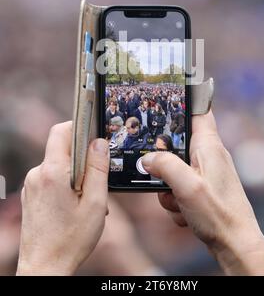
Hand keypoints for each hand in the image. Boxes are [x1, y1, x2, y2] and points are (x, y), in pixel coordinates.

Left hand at [17, 122, 108, 275]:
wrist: (44, 268)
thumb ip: (98, 169)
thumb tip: (99, 143)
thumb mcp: (95, 203)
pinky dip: (65, 184)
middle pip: (61, 148)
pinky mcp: (30, 195)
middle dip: (82, 157)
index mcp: (53, 172)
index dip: (79, 127)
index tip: (94, 136)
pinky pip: (51, 178)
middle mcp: (37, 174)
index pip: (62, 131)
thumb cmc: (70, 239)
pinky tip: (74, 205)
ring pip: (58, 165)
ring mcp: (31, 185)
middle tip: (96, 178)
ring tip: (86, 199)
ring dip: (75, 174)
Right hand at [142, 111, 263, 275]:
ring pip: (174, 169)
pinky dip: (176, 200)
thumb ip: (164, 166)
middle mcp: (209, 155)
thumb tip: (146, 158)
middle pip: (177, 144)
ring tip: (178, 202)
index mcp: (209, 145)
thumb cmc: (218, 214)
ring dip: (169, 188)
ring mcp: (206, 172)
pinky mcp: (203, 188)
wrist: (235, 245)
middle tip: (164, 178)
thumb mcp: (187, 186)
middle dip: (164, 163)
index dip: (182, 102)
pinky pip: (179, 186)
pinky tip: (185, 213)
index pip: (199, 110)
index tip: (163, 102)